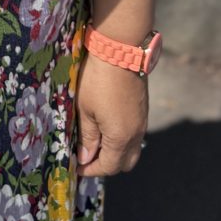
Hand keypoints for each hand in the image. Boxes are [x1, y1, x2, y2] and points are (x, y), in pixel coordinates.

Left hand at [76, 53, 148, 176]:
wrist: (120, 51)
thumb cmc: (97, 80)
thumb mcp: (85, 109)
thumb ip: (88, 137)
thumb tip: (86, 158)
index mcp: (121, 138)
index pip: (109, 166)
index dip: (92, 170)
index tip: (77, 167)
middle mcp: (136, 135)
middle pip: (124, 163)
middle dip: (106, 165)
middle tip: (86, 157)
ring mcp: (142, 122)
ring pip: (132, 149)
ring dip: (115, 152)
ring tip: (96, 143)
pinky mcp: (143, 111)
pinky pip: (135, 135)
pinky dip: (122, 139)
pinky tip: (107, 128)